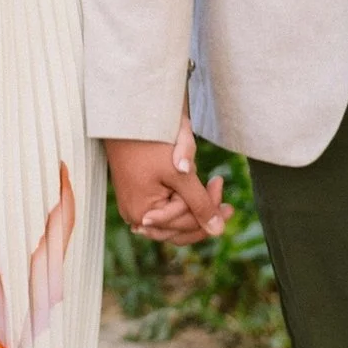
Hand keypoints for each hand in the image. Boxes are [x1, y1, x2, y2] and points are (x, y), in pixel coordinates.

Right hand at [106, 112, 224, 245]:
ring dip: (193, 203)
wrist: (126, 116)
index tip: (219, 180)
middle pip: (179, 226)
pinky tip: (190, 182)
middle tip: (220, 186)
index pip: (186, 223)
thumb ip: (200, 203)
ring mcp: (134, 208)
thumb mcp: (181, 174)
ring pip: (173, 219)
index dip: (208, 207)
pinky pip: (164, 208)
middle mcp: (135, 217)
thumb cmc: (151, 142)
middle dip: (202, 208)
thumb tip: (218, 231)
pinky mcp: (136, 197)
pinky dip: (181, 198)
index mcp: (143, 214)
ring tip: (208, 182)